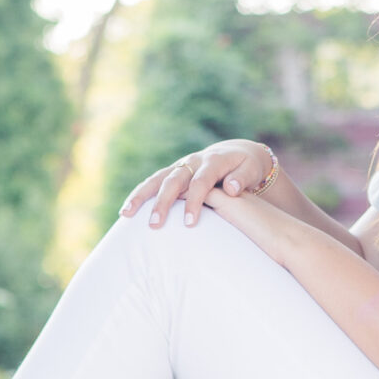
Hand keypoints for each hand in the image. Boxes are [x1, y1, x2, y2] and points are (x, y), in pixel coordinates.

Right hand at [118, 138, 275, 227]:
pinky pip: (153, 181)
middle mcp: (193, 161)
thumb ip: (242, 178)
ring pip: (157, 179)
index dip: (194, 201)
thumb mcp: (252, 169)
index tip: (189, 223)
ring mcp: (181, 166)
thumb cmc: (247, 166)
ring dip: (141, 196)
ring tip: (126, 214)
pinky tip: (126, 210)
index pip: (201, 181)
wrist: (237, 154)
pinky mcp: (173, 172)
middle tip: (155, 224)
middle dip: (163, 202)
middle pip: (174, 180)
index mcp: (213, 161)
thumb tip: (231, 188)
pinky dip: (140, 194)